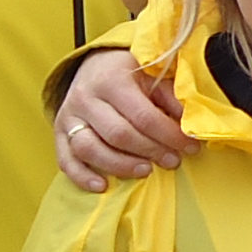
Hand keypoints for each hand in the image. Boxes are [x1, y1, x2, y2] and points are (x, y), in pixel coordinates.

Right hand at [54, 47, 193, 192]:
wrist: (95, 66)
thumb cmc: (131, 74)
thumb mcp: (154, 76)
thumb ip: (172, 98)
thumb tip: (191, 125)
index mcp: (112, 79)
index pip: (143, 116)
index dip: (169, 135)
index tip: (190, 147)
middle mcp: (86, 97)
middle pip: (118, 134)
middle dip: (150, 151)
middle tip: (172, 161)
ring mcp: (69, 116)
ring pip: (89, 148)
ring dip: (120, 166)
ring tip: (146, 171)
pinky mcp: (59, 132)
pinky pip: (66, 159)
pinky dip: (82, 176)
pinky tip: (102, 185)